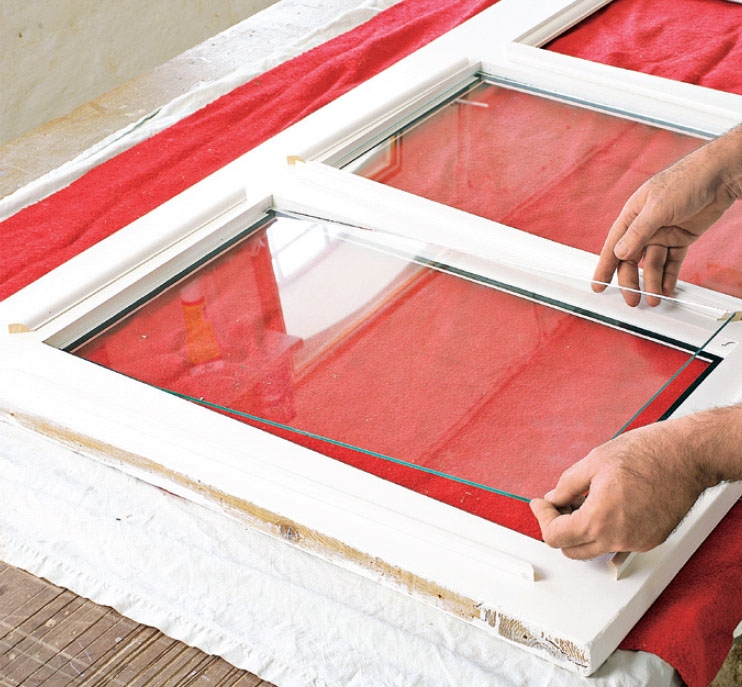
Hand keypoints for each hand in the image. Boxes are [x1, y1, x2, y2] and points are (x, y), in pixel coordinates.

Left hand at [529, 418, 715, 558]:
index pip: (555, 537)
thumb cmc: (647, 453)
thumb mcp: (593, 461)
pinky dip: (604, 530)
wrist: (686, 456)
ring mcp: (637, 542)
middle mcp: (618, 538)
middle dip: (559, 528)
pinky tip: (605, 506)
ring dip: (581, 531)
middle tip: (557, 504)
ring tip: (582, 501)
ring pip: (595, 548)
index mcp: (599, 520)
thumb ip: (567, 485)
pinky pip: (617, 543)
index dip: (542, 518)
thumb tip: (554, 498)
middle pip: (572, 550)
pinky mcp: (651, 540)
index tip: (540, 505)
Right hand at [593, 128, 741, 305]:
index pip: (614, 246)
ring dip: (652, 282)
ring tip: (655, 298)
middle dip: (631, 281)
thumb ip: (638, 232)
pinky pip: (672, 262)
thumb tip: (620, 252)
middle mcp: (645, 227)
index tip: (598, 284)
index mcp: (632, 216)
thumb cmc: (686, 180)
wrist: (720, 175)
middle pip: (632, 260)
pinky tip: (666, 288)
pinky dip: (669, 276)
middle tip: (633, 299)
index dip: (605, 266)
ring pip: (652, 264)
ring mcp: (663, 233)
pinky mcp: (681, 238)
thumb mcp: (657, 207)